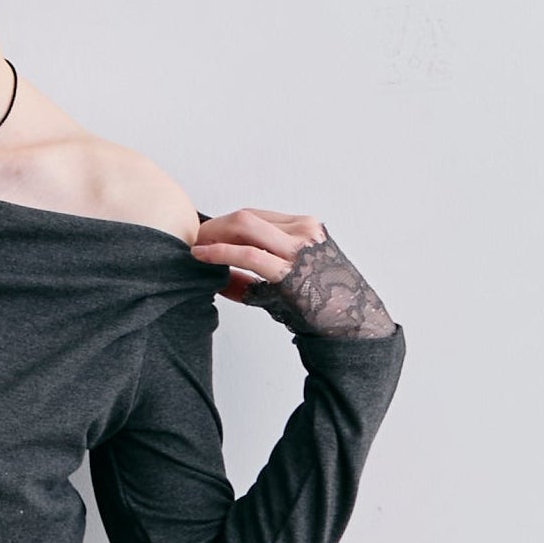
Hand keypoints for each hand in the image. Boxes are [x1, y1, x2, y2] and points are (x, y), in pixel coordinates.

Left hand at [192, 208, 396, 338]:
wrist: (351, 326)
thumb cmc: (321, 306)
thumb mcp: (287, 280)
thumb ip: (253, 275)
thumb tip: (216, 278)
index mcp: (305, 227)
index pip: (255, 217)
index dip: (224, 224)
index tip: (203, 237)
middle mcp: (303, 231)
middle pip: (246, 217)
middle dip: (214, 226)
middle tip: (192, 241)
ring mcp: (299, 247)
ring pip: (244, 226)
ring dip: (214, 235)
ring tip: (195, 249)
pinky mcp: (290, 270)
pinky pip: (247, 254)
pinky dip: (220, 253)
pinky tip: (202, 257)